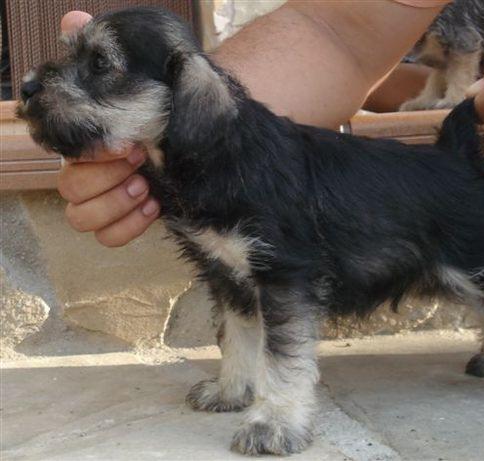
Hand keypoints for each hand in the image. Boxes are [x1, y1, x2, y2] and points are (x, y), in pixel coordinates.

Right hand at [57, 11, 159, 246]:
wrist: (199, 132)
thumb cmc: (166, 107)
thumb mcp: (143, 78)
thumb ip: (105, 57)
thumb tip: (73, 23)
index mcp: (88, 139)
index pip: (64, 154)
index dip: (92, 154)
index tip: (129, 144)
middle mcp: (90, 170)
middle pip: (69, 189)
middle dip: (106, 179)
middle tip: (141, 162)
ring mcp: (107, 198)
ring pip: (81, 218)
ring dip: (115, 204)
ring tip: (148, 187)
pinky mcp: (126, 219)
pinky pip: (107, 238)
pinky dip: (128, 226)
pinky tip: (155, 206)